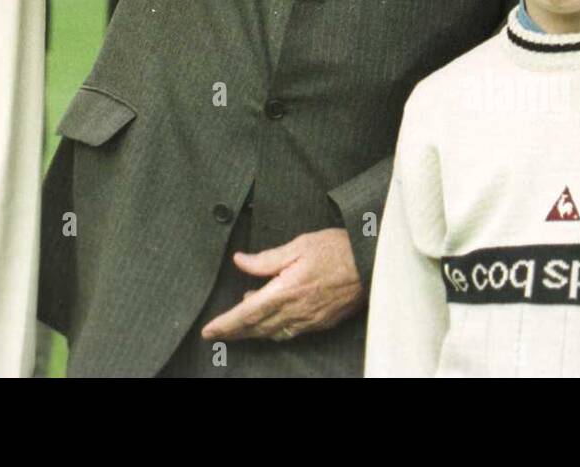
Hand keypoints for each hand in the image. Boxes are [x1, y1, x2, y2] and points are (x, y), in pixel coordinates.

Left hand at [199, 228, 364, 342]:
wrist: (371, 264)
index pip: (247, 313)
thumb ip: (267, 258)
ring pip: (272, 333)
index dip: (225, 324)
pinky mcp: (320, 322)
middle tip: (216, 332)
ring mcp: (309, 320)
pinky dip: (273, 329)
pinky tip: (269, 320)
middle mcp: (295, 311)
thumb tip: (240, 261)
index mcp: (286, 291)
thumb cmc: (337, 249)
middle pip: (256, 328)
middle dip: (233, 332)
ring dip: (252, 331)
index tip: (208, 331)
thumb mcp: (299, 245)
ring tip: (238, 323)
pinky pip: (290, 332)